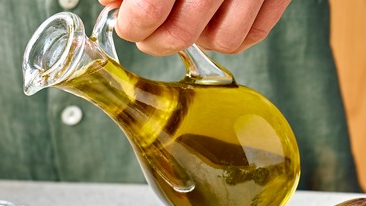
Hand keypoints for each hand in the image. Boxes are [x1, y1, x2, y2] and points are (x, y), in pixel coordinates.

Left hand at [99, 0, 290, 54]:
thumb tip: (113, 0)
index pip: (149, 11)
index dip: (132, 26)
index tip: (128, 23)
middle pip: (181, 34)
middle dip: (156, 41)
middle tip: (148, 31)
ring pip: (220, 41)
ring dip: (197, 39)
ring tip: (185, 20)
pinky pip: (252, 34)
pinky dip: (230, 35)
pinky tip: (214, 18)